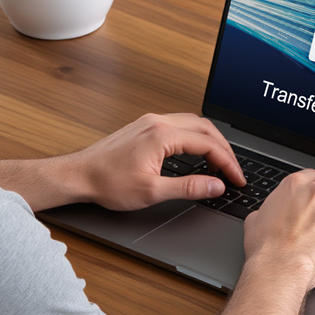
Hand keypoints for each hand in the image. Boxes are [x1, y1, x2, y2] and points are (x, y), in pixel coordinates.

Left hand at [66, 113, 246, 210]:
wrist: (78, 175)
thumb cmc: (107, 183)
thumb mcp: (152, 192)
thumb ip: (188, 187)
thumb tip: (216, 186)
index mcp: (162, 135)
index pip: (208, 144)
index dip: (228, 163)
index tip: (237, 178)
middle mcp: (157, 122)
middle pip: (205, 128)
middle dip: (224, 149)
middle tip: (233, 171)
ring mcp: (149, 122)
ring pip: (192, 123)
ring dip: (210, 141)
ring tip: (219, 163)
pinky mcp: (143, 127)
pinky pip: (179, 125)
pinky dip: (194, 138)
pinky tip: (195, 152)